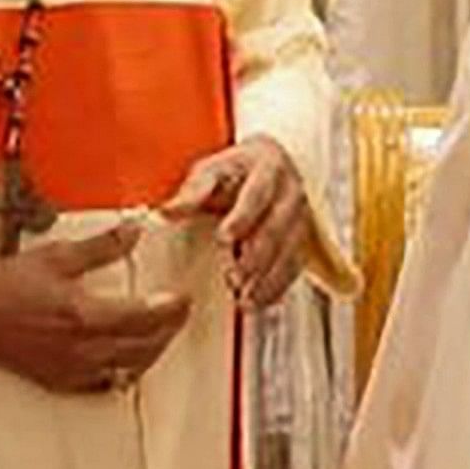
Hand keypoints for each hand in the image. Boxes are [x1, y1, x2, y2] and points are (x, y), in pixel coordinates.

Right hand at [0, 222, 194, 392]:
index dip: (171, 309)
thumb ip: (101, 246)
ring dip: (151, 352)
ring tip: (159, 334)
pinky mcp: (59, 380)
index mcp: (83, 316)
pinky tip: (127, 359)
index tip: (181, 299)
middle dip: (168, 330)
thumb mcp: (57, 256)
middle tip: (177, 314)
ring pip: (129, 368)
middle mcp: (81, 348)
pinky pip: (104, 384)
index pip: (146, 317)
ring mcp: (71, 369)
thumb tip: (132, 232)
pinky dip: (123, 371)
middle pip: (145, 347)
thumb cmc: (3, 286)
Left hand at [166, 137, 313, 305]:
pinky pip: (294, 266)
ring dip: (268, 278)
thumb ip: (192, 193)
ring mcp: (301, 217)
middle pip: (278, 226)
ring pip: (290, 250)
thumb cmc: (235, 172)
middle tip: (234, 278)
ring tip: (244, 298)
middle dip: (257, 256)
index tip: (224, 238)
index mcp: (268, 167)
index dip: (242, 217)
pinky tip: (258, 301)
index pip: (258, 193)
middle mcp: (290, 192)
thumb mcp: (210, 172)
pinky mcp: (302, 239)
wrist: (266, 169)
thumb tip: (167, 212)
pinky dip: (277, 286)